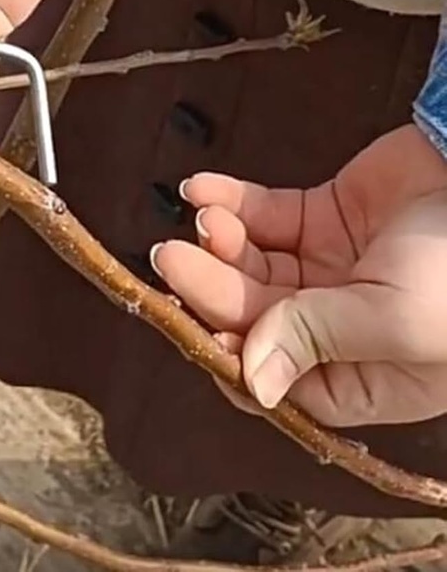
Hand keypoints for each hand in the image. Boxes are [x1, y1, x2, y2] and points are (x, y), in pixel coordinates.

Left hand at [151, 123, 446, 425]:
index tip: (200, 327)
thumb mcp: (400, 317)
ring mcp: (328, 268)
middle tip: (170, 257)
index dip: (235, 356)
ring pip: (251, 264)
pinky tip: (202, 189)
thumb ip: (317, 338)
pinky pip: (262, 215)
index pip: (280, 382)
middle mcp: (341, 327)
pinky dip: (229, 202)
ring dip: (219, 243)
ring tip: (207, 218)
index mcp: (368, 375)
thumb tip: (253, 382)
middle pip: (253, 316)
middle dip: (209, 288)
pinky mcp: (322, 215)